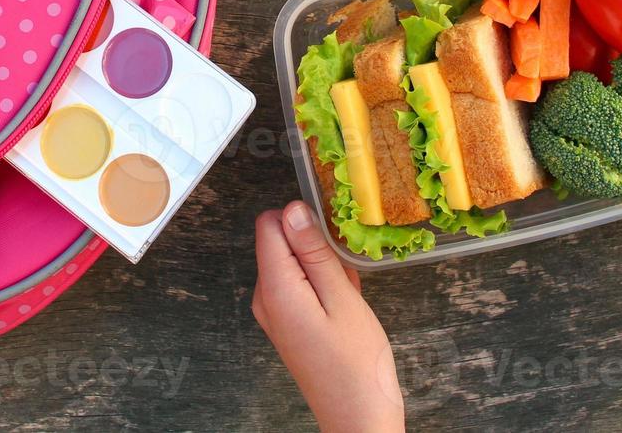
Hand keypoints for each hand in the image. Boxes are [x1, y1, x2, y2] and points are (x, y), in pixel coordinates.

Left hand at [253, 202, 405, 432]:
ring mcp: (273, 312)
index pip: (269, 224)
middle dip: (316, 248)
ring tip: (348, 297)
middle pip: (281, 243)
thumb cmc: (356, 361)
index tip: (331, 244)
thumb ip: (314, 251)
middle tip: (345, 278)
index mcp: (274, 287)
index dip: (302, 222)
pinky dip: (322, 287)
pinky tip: (344, 308)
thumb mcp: (342, 297)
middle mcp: (263, 297)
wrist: (357, 416)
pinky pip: (299, 286)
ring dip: (323, 269)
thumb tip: (292, 209)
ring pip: (294, 264)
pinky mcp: (285, 323)